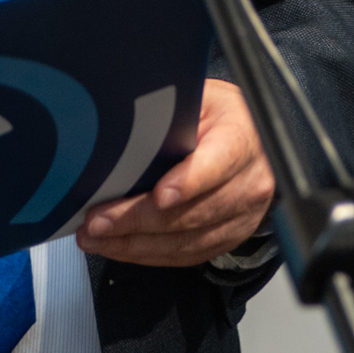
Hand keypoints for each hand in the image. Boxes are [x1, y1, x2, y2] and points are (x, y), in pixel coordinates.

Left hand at [75, 78, 273, 271]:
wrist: (256, 143)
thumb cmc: (222, 116)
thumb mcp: (203, 97)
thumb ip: (174, 111)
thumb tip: (127, 118)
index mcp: (241, 140)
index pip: (218, 164)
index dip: (188, 183)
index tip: (159, 196)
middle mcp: (247, 185)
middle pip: (192, 212)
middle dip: (139, 220)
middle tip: (99, 221)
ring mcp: (240, 218)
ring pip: (185, 241)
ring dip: (135, 244)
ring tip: (97, 237)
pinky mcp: (228, 239)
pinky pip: (186, 255)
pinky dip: (149, 254)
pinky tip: (121, 247)